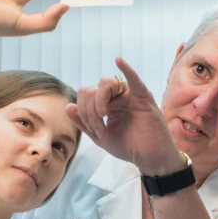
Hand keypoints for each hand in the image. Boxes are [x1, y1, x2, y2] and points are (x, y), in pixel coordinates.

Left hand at [65, 58, 184, 176]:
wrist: (149, 158)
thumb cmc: (129, 147)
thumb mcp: (100, 137)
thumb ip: (84, 123)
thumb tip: (68, 106)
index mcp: (107, 103)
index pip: (86, 94)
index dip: (84, 112)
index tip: (94, 132)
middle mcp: (117, 96)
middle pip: (91, 90)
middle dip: (89, 112)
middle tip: (99, 130)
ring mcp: (130, 95)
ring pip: (105, 84)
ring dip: (98, 103)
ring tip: (104, 120)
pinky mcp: (143, 98)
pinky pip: (134, 80)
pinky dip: (126, 69)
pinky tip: (119, 60)